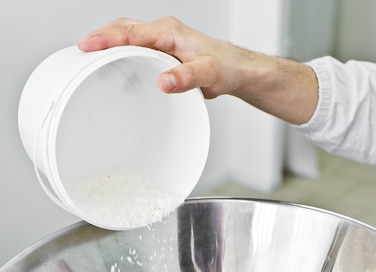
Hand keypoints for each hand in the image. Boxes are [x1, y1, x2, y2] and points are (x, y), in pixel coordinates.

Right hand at [78, 16, 317, 124]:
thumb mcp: (209, 74)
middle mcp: (164, 33)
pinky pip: (136, 50)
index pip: (130, 32)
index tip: (86, 46)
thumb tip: (163, 81)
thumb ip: (187, 78)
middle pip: (123, 29)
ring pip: (128, 37)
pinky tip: (115, 72)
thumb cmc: (227, 69)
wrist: (239, 72)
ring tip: (89, 61)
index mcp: (169, 32)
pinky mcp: (164, 54)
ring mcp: (163, 42)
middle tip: (80, 53)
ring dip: (108, 46)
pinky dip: (121, 56)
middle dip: (99, 38)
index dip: (106, 39)